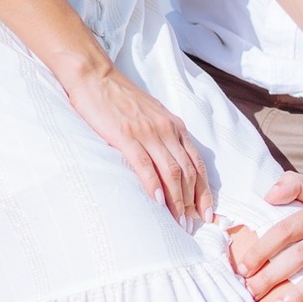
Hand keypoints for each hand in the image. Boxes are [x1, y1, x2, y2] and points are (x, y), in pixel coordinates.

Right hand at [60, 59, 213, 225]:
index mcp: (174, 124)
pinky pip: (145, 164)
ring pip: (171, 171)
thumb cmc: (121, 97)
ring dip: (177, 199)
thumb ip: (163, 134)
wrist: (95, 77)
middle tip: (191, 225)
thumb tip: (171, 163)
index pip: (197, 162)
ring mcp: (147, 132)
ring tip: (178, 222)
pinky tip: (158, 202)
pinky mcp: (126, 136)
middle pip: (187, 171)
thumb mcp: (151, 114)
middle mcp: (166, 128)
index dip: (204, 190)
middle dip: (192, 201)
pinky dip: (154, 186)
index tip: (207, 212)